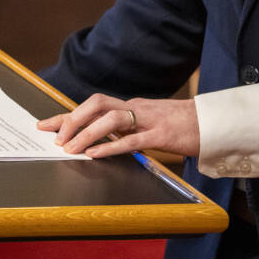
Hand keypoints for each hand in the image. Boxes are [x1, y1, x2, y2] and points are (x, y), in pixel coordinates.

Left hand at [37, 93, 199, 159]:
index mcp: (132, 106)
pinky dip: (111, 146)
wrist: (213, 123)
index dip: (66, 114)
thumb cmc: (182, 126)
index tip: (44, 124)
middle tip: (55, 137)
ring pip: (111, 120)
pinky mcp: (161, 136)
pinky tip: (96, 154)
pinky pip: (132, 140)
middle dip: (72, 118)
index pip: (93, 104)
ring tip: (70, 148)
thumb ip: (128, 128)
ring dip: (87, 133)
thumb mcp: (150, 123)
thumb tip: (101, 139)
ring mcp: (149, 120)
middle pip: (97, 103)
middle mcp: (136, 108)